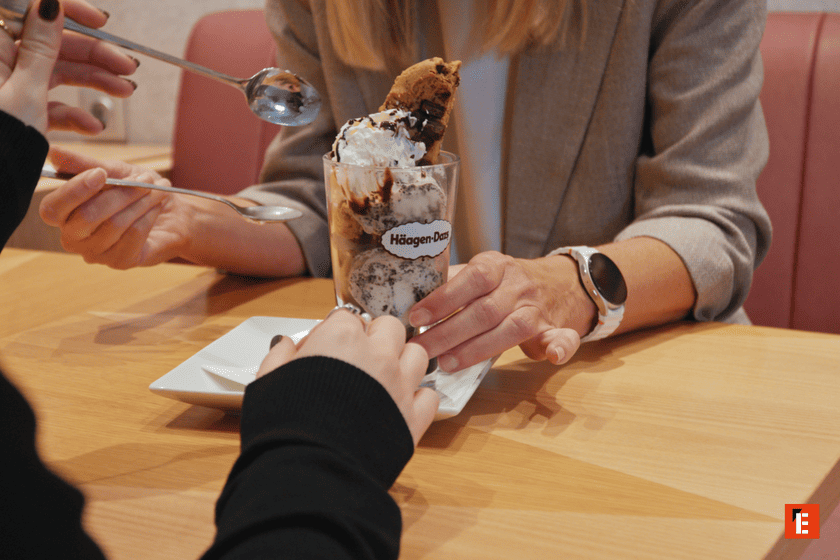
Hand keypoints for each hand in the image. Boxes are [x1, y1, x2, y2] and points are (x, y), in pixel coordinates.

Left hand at [0, 0, 137, 134]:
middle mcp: (3, 61)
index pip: (34, 10)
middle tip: (127, 66)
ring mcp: (13, 86)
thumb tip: (51, 4)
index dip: (70, 12)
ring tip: (124, 92)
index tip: (100, 22)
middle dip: (95, 55)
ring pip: (60, 73)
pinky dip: (75, 114)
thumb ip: (41, 45)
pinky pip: (53, 102)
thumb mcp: (25, 88)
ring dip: (95, 83)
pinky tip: (91, 126)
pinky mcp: (23, 109)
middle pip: (55, 43)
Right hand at [39, 146, 192, 268]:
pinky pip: (134, 235)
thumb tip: (54, 152)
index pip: (52, 209)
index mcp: (64, 215)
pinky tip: (158, 205)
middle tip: (144, 177)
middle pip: (86, 216)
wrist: (174, 215)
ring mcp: (97, 253)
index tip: (101, 173)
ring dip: (140, 201)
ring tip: (157, 188)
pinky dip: (149, 215)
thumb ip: (84, 164)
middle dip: (119, 192)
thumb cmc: (138, 192)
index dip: (74, 190)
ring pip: (115, 224)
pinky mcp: (121, 261)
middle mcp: (74, 238)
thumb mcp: (114, 171)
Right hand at [257, 310, 438, 445]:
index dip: (333, 332)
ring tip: (383, 378)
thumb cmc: (286, 426)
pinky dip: (419, 398)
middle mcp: (377, 356)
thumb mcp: (268, 382)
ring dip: (402, 361)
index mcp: (341, 339)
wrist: (311, 471)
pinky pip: (430, 396)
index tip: (324, 349)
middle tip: (357, 357)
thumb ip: (280, 357)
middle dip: (375, 337)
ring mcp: (400, 385)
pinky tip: (400, 406)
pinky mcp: (413, 418)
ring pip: (417, 355)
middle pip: (389, 327)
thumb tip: (285, 345)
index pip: (345, 318)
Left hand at [408, 251, 595, 371]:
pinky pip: (563, 337)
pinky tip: (551, 357)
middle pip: (485, 310)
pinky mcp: (555, 329)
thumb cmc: (506, 282)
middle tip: (422, 350)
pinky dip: (560, 348)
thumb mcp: (482, 271)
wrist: (560, 282)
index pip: (471, 278)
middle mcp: (519, 285)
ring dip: (478, 349)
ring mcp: (538, 308)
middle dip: (449, 333)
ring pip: (512, 328)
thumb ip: (453, 283)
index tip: (417, 318)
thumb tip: (411, 295)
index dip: (443, 299)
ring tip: (448, 364)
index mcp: (497, 266)